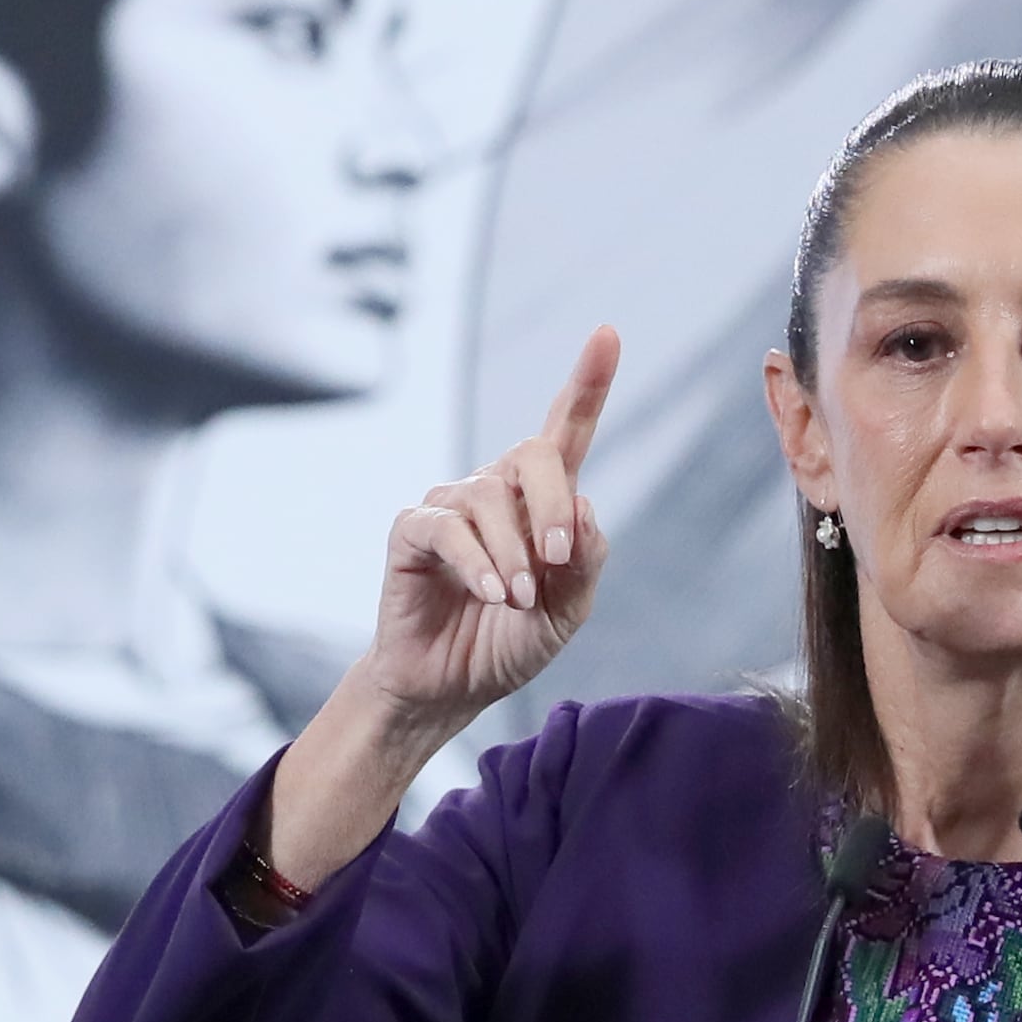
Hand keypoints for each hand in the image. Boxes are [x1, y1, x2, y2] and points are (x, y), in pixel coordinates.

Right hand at [369, 326, 618, 729]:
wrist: (451, 687)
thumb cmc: (510, 641)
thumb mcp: (569, 610)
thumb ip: (585, 560)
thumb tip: (583, 505)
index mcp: (541, 500)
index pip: (567, 429)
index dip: (588, 382)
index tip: (608, 334)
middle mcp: (496, 489)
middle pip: (533, 453)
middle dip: (552, 505)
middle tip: (555, 562)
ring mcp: (451, 505)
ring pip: (490, 498)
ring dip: (514, 553)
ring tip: (517, 599)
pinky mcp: (413, 531)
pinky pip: (447, 528)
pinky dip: (478, 563)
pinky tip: (493, 594)